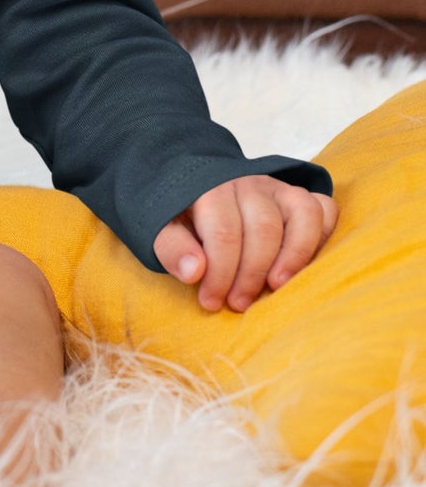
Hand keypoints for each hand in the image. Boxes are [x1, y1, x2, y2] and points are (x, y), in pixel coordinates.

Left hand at [153, 175, 338, 312]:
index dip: (220, 273)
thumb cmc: (181, 216)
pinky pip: (324, 208)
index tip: (211, 301)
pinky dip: (323, 235)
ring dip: (294, 256)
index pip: (223, 232)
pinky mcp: (297, 196)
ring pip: (301, 214)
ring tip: (277, 287)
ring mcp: (276, 187)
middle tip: (239, 303)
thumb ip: (172, 248)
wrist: (192, 184)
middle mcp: (246, 183)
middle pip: (263, 227)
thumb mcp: (162, 228)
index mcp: (209, 188)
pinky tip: (306, 265)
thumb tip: (194, 272)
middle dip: (252, 273)